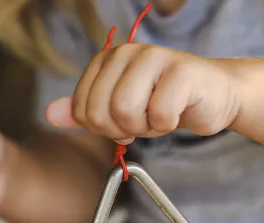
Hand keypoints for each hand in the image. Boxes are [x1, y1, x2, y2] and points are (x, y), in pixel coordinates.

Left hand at [45, 44, 241, 143]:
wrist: (214, 97)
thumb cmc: (166, 102)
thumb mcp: (119, 110)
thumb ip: (84, 112)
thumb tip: (50, 115)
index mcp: (107, 60)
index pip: (83, 109)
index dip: (105, 128)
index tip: (127, 120)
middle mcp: (127, 52)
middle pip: (101, 112)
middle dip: (124, 129)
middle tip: (146, 119)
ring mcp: (154, 58)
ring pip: (126, 112)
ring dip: (147, 127)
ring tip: (161, 114)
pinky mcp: (181, 71)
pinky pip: (159, 116)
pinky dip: (169, 124)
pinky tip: (180, 110)